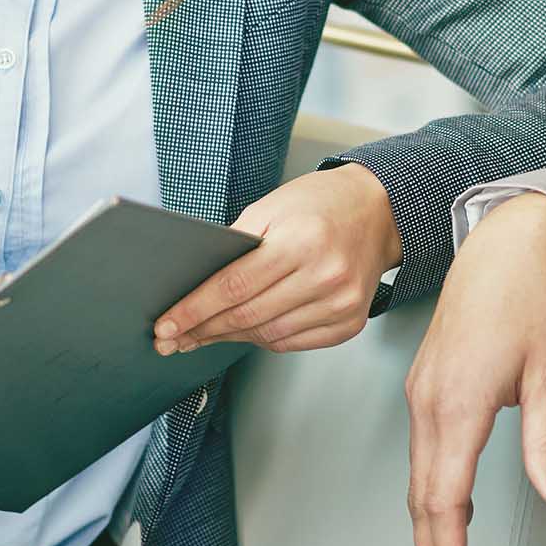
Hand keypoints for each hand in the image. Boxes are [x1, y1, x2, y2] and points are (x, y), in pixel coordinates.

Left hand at [153, 163, 402, 355]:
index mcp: (301, 242)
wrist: (378, 211)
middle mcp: (325, 276)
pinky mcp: (350, 322)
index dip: (195, 309)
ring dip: (229, 338)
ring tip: (202, 335)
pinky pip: (293, 342)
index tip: (166, 325)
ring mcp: (341, 303)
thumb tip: (195, 287)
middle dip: (203, 330)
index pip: (234, 286)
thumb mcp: (270, 207)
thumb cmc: (320, 204)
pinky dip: (263, 339)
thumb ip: (236, 246)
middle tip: (171, 339)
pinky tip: (243, 332)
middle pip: (248, 316)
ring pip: (269, 335)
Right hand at [403, 191, 545, 545]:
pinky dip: (427, 486)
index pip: (446, 495)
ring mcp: (422, 389)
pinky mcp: (427, 381)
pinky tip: (445, 504)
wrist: (504, 243)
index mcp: (459, 401)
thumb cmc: (528, 296)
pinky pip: (421, 447)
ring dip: (425, 522)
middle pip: (422, 493)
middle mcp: (430, 399)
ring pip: (417, 472)